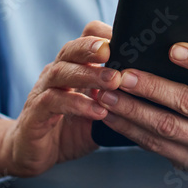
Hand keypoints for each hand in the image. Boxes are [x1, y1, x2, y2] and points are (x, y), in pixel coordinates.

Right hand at [0, 21, 120, 175]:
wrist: (32, 152)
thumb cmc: (71, 128)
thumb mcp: (100, 109)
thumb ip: (119, 97)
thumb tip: (155, 90)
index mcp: (73, 67)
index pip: (86, 39)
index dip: (103, 35)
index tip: (127, 36)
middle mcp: (56, 74)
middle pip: (71, 50)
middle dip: (92, 48)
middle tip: (113, 51)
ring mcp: (43, 92)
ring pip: (62, 73)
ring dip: (89, 75)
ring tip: (113, 80)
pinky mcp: (35, 114)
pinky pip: (53, 102)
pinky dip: (77, 105)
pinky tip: (97, 110)